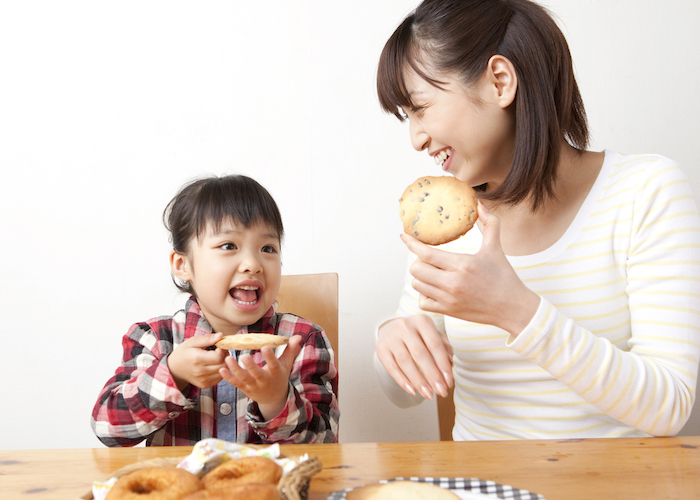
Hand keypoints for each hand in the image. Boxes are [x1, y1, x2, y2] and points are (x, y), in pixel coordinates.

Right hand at [167, 333, 227, 390]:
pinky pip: (220, 378)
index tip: (218, 346)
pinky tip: (214, 365)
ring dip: (224, 364)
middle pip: (223, 365)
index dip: (222, 350)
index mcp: (197, 359)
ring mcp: (203, 380)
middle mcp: (200, 372)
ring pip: (224, 372)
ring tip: (217, 358)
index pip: (218, 357)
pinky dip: (221, 371)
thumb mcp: (192, 342)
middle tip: (220, 351)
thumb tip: (221, 335)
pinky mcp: (205, 385)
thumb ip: (207, 338)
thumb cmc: (184, 353)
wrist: (174, 369)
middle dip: (225, 356)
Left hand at [220, 335, 302, 420]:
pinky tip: (221, 369)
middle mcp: (264, 380)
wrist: (273, 398)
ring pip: (243, 378)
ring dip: (235, 369)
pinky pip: (236, 383)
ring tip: (228, 359)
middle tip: (244, 356)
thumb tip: (298, 336)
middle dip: (251, 366)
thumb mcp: (287, 364)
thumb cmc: (280, 376)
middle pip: (257, 374)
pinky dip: (228, 377)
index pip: (274, 365)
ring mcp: (253, 386)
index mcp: (276, 373)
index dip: (270, 357)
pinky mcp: (245, 388)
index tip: (265, 347)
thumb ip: (290, 349)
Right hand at [376, 315, 452, 399]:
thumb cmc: (417, 334)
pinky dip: (402, 381)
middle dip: (432, 376)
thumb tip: (450, 367)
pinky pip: (392, 368)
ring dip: (418, 381)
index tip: (449, 381)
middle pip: (420, 354)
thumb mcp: (432, 335)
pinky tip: (412, 391)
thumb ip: (443, 348)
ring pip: (405, 362)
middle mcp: (405, 327)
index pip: (435, 345)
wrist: (391, 328)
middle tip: (441, 391)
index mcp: (421, 321)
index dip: (443, 365)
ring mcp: (391, 337)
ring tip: (428, 394)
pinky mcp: (381, 349)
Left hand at [402, 202, 539, 335]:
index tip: (404, 236)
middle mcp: (452, 283)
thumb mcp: (496, 248)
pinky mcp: (448, 311)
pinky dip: (424, 294)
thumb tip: (480, 203)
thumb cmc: (504, 277)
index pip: (426, 253)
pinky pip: (423, 301)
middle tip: (430, 258)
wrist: (512, 308)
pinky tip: (435, 288)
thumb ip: (490, 223)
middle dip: (419, 261)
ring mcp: (448, 299)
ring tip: (433, 272)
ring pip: (417, 285)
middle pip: (416, 269)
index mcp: (462, 264)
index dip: (412, 243)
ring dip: (421, 277)